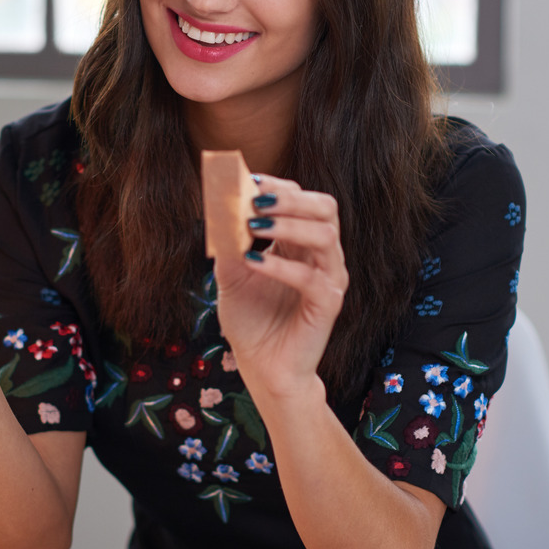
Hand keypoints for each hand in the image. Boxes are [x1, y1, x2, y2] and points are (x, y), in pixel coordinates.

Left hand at [213, 177, 348, 396]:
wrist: (263, 367)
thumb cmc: (251, 320)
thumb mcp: (231, 274)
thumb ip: (228, 243)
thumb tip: (218, 207)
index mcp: (301, 242)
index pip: (302, 198)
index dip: (278, 185)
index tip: (247, 181)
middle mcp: (321, 255)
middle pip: (325, 207)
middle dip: (290, 198)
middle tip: (256, 199)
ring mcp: (329, 278)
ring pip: (325, 235)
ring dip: (287, 225)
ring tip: (252, 227)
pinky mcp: (328, 304)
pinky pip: (312, 278)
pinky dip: (281, 266)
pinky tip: (254, 262)